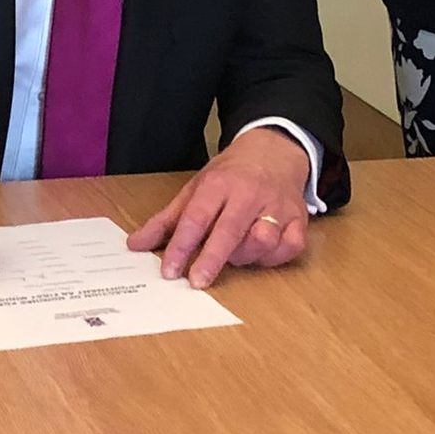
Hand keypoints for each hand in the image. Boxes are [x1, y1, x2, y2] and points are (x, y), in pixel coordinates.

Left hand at [126, 127, 310, 289]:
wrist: (273, 151)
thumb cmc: (230, 176)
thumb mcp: (195, 189)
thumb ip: (166, 220)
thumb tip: (135, 245)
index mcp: (218, 184)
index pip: (196, 217)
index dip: (181, 246)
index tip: (169, 270)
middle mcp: (248, 194)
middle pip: (229, 230)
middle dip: (211, 258)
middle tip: (196, 282)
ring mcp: (276, 206)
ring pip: (262, 240)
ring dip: (246, 255)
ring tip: (235, 254)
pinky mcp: (299, 219)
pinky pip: (289, 247)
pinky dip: (275, 256)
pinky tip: (262, 253)